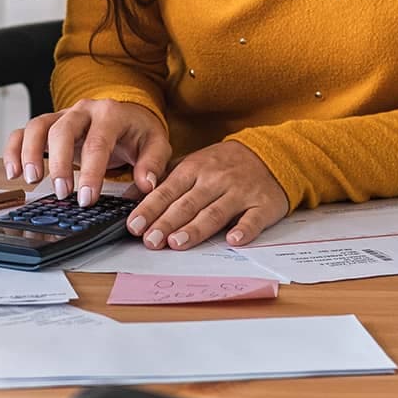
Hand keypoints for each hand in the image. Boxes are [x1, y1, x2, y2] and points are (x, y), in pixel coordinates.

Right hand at [4, 99, 170, 205]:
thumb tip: (146, 184)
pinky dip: (13, 150)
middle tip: (62, 193)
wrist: (128, 114)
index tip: (87, 197)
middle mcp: (83, 110)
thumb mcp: (156, 144)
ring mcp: (62, 115)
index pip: (97, 141)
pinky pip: (23, 131)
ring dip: (30, 153)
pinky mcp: (48, 124)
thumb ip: (152, 163)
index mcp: (110, 113)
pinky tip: (13, 173)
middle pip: (62, 130)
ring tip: (32, 180)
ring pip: (37, 126)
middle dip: (59, 164)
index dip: (91, 171)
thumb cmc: (138, 131)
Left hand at [127, 142, 287, 249]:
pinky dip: (244, 229)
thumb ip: (162, 180)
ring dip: (195, 229)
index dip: (150, 208)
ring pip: (215, 213)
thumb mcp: (191, 164)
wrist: (269, 154)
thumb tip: (129, 197)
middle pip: (187, 204)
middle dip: (166, 223)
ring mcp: (240, 192)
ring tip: (177, 243)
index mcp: (194, 169)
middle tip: (150, 240)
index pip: (167, 191)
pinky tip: (233, 240)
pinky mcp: (263, 204)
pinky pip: (253, 219)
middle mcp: (215, 180)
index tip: (134, 224)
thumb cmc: (223, 164)